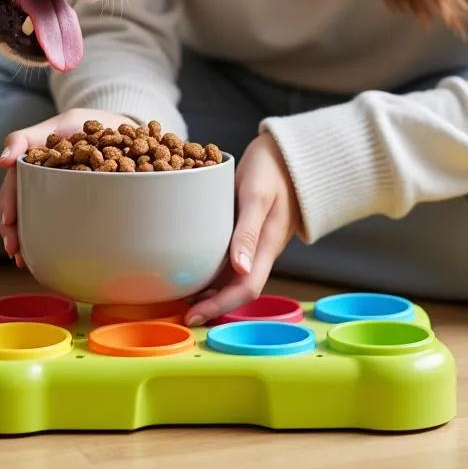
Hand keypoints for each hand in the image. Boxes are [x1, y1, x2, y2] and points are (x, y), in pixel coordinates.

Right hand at [0, 108, 129, 265]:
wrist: (126, 130)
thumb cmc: (91, 122)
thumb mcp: (63, 123)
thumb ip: (29, 137)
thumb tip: (1, 161)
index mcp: (36, 162)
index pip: (13, 185)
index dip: (8, 203)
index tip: (8, 221)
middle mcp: (43, 179)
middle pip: (20, 205)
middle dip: (12, 228)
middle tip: (13, 248)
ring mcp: (58, 191)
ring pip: (35, 216)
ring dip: (25, 239)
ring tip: (22, 259)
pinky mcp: (76, 201)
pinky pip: (60, 222)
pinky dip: (49, 238)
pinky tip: (45, 253)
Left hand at [185, 132, 300, 325]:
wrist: (288, 152)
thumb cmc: (272, 169)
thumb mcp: (257, 196)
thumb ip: (249, 231)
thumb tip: (239, 269)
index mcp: (268, 246)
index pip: (245, 288)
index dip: (219, 306)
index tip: (192, 316)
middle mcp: (261, 250)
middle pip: (237, 288)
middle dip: (211, 303)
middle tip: (179, 310)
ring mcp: (255, 241)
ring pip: (231, 275)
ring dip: (210, 288)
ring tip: (181, 293)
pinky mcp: (247, 229)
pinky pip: (228, 256)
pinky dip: (211, 266)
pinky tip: (193, 264)